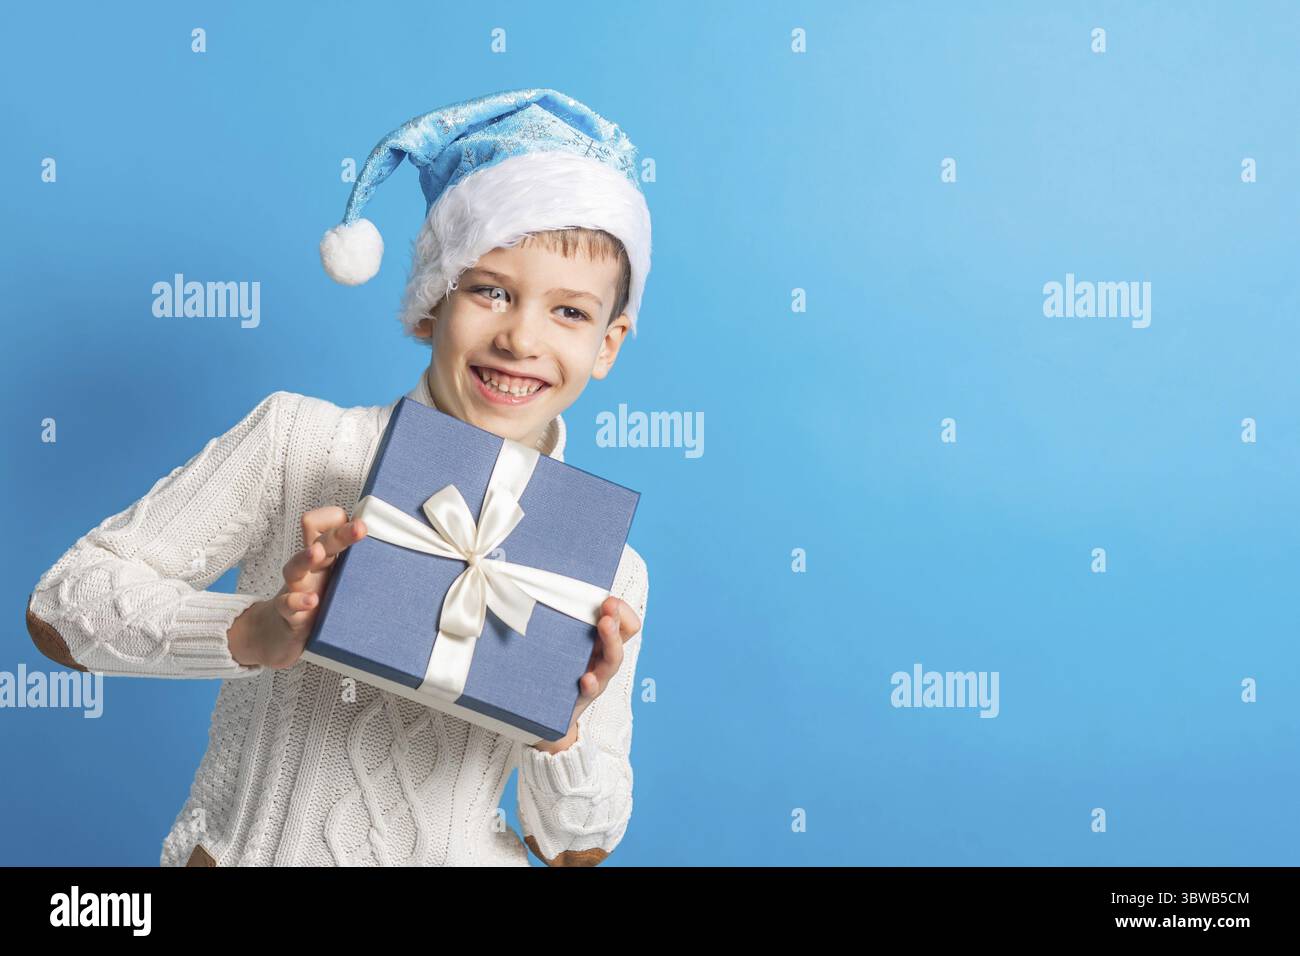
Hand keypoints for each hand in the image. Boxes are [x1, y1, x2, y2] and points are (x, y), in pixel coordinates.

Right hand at [227, 506, 367, 668]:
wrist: (280, 635)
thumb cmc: (316, 603)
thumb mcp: (339, 581)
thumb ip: (359, 567)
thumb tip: (399, 560)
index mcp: (326, 558)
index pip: (326, 525)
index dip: (340, 520)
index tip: (364, 523)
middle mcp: (311, 569)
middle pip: (319, 540)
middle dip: (339, 532)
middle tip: (360, 528)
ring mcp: (297, 589)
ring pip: (295, 566)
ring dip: (305, 557)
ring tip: (317, 553)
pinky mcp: (288, 614)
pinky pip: (287, 604)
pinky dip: (297, 602)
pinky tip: (311, 602)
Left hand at [531, 595, 640, 752]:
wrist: (541, 718)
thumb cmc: (550, 672)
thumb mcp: (557, 643)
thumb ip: (557, 621)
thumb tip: (536, 585)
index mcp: (600, 643)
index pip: (626, 623)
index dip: (622, 610)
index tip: (609, 599)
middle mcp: (602, 660)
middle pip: (623, 636)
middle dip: (617, 617)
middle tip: (607, 607)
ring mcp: (596, 679)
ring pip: (613, 660)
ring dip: (611, 641)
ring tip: (604, 626)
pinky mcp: (581, 698)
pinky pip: (591, 690)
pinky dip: (591, 683)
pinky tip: (585, 679)